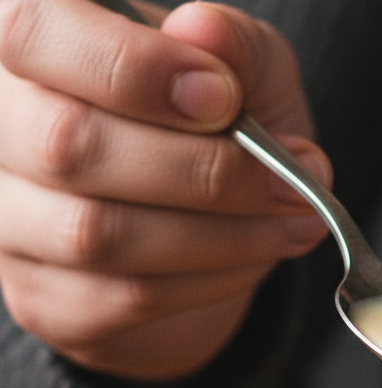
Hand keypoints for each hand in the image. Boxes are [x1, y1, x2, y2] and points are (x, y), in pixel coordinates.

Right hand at [0, 0, 330, 379]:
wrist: (204, 237)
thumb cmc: (213, 135)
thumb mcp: (244, 76)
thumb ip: (235, 49)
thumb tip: (207, 30)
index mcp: (30, 44)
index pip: (33, 31)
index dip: (133, 69)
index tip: (223, 97)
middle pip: (69, 144)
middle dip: (204, 169)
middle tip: (290, 181)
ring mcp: (9, 221)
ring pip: (98, 233)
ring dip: (219, 234)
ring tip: (291, 221)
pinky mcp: (44, 299)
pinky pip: (124, 296)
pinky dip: (210, 281)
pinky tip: (255, 258)